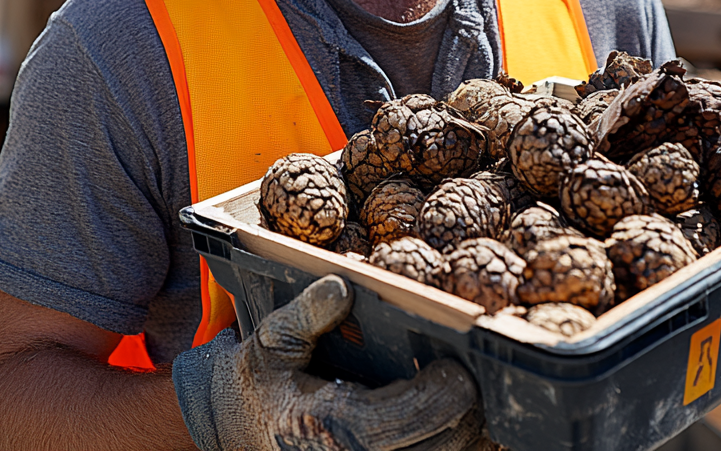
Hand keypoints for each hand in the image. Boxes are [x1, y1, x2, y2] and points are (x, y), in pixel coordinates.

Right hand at [173, 275, 483, 450]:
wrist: (241, 425)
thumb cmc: (265, 378)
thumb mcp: (271, 339)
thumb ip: (305, 314)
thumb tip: (344, 285)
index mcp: (323, 426)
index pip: (387, 425)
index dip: (429, 401)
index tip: (459, 371)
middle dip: (461, 415)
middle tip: (479, 374)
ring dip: (463, 431)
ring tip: (478, 393)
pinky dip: (449, 436)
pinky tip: (460, 410)